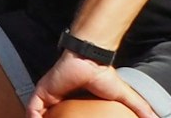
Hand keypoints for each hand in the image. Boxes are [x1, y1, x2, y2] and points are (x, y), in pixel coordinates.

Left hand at [28, 51, 152, 117]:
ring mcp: (50, 94)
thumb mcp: (124, 97)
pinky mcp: (43, 91)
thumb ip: (139, 108)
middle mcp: (61, 98)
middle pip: (53, 116)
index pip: (69, 116)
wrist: (90, 60)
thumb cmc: (104, 76)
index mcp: (76, 100)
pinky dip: (33, 117)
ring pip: (41, 114)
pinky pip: (33, 107)